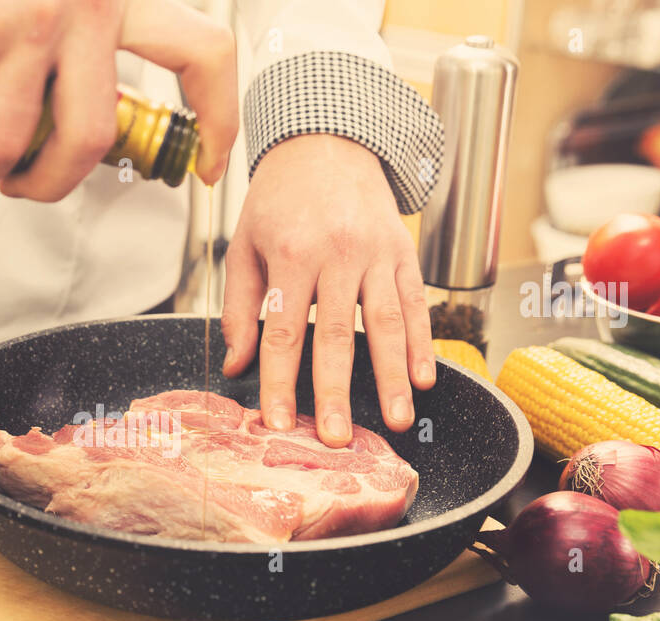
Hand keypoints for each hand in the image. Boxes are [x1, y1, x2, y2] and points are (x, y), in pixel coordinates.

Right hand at [0, 0, 236, 199]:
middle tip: (19, 185)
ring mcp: (26, 18)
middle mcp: (86, 5)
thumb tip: (59, 92)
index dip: (216, 118)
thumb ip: (77, 16)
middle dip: (48, 184)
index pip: (200, 53)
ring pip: (9, 143)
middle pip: (90, 137)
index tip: (207, 165)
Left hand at [221, 134, 436, 446]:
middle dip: (337, 392)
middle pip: (337, 335)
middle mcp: (338, 251)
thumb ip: (241, 306)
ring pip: (387, 323)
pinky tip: (424, 378)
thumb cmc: (279, 200)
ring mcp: (376, 251)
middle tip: (337, 438)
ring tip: (397, 421)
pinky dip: (422, 342)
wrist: (326, 143)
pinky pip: (416, 303)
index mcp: (292, 250)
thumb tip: (235, 365)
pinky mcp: (404, 251)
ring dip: (393, 377)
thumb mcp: (245, 245)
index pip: (285, 330)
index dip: (281, 381)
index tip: (279, 421)